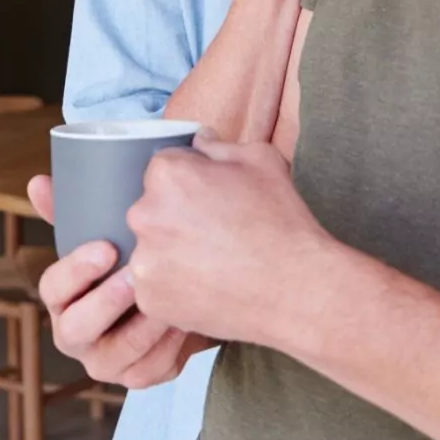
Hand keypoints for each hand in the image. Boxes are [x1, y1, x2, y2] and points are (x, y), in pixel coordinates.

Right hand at [26, 175, 193, 388]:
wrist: (178, 295)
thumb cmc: (130, 263)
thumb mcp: (105, 236)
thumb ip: (73, 212)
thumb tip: (37, 183)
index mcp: (62, 298)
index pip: (52, 287)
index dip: (76, 269)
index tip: (107, 248)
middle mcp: (75, 335)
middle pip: (75, 328)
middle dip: (106, 303)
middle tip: (136, 277)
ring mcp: (105, 361)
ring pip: (115, 355)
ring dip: (143, 328)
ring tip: (169, 300)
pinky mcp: (137, 377)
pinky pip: (149, 370)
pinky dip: (169, 349)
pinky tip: (185, 323)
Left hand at [124, 138, 337, 347]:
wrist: (296, 291)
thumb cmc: (282, 223)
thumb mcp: (262, 161)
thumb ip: (220, 146)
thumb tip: (199, 141)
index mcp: (168, 175)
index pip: (165, 168)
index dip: (192, 182)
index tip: (213, 200)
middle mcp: (144, 215)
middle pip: (153, 209)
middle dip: (178, 217)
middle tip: (217, 235)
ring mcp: (143, 261)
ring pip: (152, 249)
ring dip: (174, 253)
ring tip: (215, 264)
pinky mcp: (149, 298)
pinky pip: (155, 286)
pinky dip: (175, 287)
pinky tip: (208, 287)